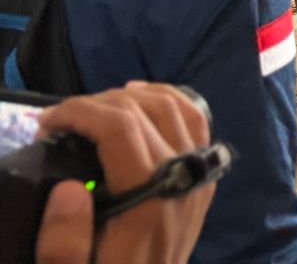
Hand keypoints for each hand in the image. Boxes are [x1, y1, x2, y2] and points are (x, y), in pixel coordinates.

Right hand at [34, 83, 214, 263]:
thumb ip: (64, 246)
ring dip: (134, 96)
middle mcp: (182, 180)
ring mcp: (198, 176)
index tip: (47, 123)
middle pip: (147, 112)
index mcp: (148, 203)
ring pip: (176, 107)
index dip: (81, 112)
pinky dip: (169, 100)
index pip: (121, 129)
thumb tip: (66, 190)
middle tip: (62, 119)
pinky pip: (196, 121)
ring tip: (95, 105)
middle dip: (98, 103)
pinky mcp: (203, 177)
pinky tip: (141, 101)